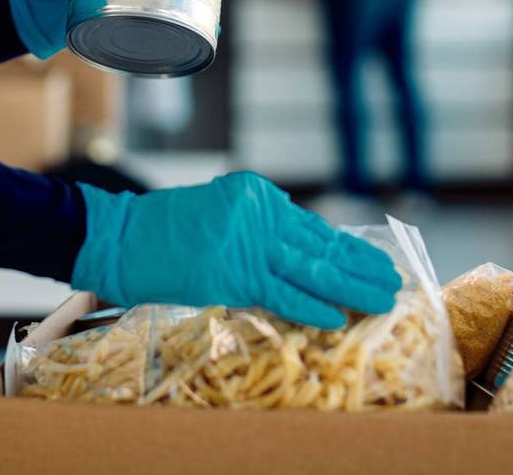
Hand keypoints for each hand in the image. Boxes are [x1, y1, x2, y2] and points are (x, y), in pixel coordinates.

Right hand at [71, 172, 401, 328]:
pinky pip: (281, 293)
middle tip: (394, 282)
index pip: (311, 228)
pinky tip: (338, 317)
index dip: (346, 249)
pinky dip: (311, 307)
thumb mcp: (217, 213)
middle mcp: (260, 213)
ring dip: (350, 288)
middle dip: (360, 267)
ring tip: (382, 300)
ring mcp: (248, 243)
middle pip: (320, 246)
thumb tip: (297, 255)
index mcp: (257, 195)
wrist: (117, 236)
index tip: (374, 261)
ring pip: (311, 269)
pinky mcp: (232, 274)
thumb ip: (256, 229)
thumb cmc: (161, 232)